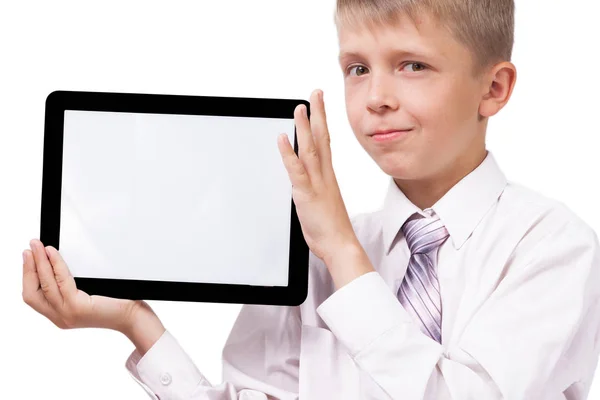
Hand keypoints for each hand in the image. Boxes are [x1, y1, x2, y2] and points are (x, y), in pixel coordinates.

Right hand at [22, 239, 150, 334]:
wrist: (133, 316)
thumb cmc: (116, 302)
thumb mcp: (88, 294)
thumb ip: (71, 285)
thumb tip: (58, 261)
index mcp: (60, 315)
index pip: (34, 296)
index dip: (28, 276)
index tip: (28, 257)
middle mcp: (60, 317)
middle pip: (32, 292)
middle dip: (28, 267)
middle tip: (30, 247)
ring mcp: (66, 314)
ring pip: (44, 285)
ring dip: (38, 262)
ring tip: (37, 246)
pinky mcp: (77, 307)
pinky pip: (61, 281)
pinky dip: (55, 264)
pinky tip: (53, 253)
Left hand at [277, 89, 358, 261]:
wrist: (340, 245)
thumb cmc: (331, 227)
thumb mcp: (323, 202)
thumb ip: (315, 187)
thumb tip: (306, 182)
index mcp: (328, 176)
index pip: (326, 142)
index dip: (323, 122)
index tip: (320, 105)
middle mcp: (324, 175)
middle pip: (321, 139)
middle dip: (318, 114)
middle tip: (315, 94)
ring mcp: (316, 183)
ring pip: (310, 149)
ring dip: (304, 127)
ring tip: (300, 108)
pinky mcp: (307, 194)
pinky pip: (296, 170)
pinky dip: (288, 153)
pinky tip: (282, 139)